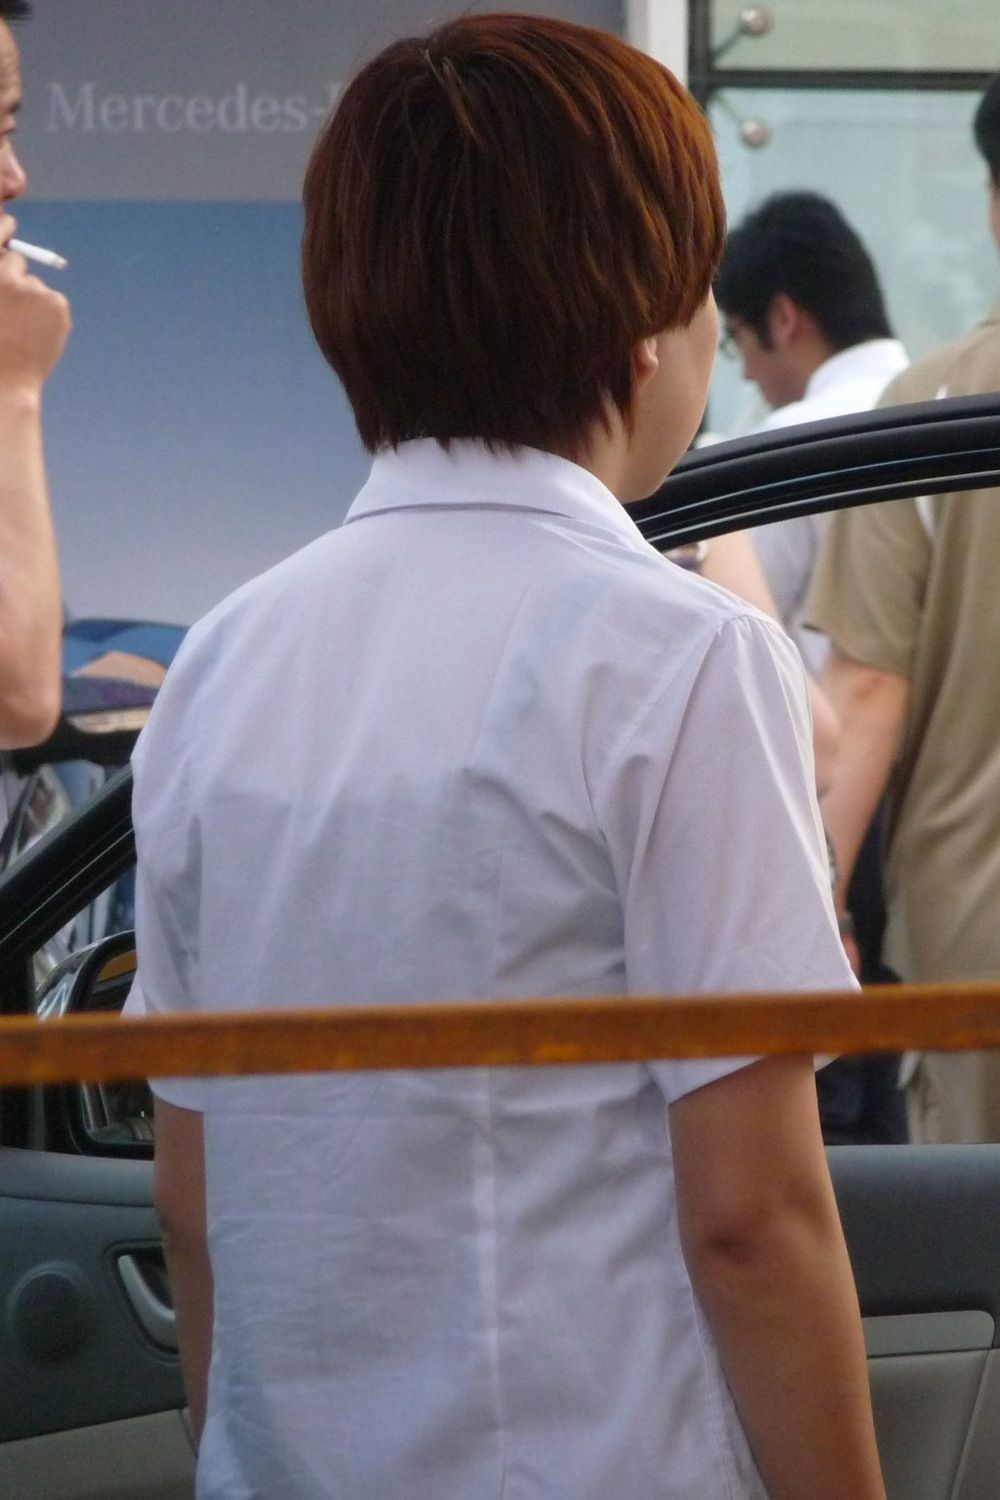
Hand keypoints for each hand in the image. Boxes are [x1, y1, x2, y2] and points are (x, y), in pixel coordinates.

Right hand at [0, 214, 71, 395]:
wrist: (7, 378)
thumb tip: (8, 261)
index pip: (0, 245)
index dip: (2, 241)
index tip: (8, 228)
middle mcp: (9, 277)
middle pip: (18, 260)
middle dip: (17, 277)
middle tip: (15, 307)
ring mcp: (35, 289)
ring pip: (37, 288)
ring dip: (34, 303)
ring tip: (23, 331)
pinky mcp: (56, 303)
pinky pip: (53, 303)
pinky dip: (49, 316)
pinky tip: (37, 335)